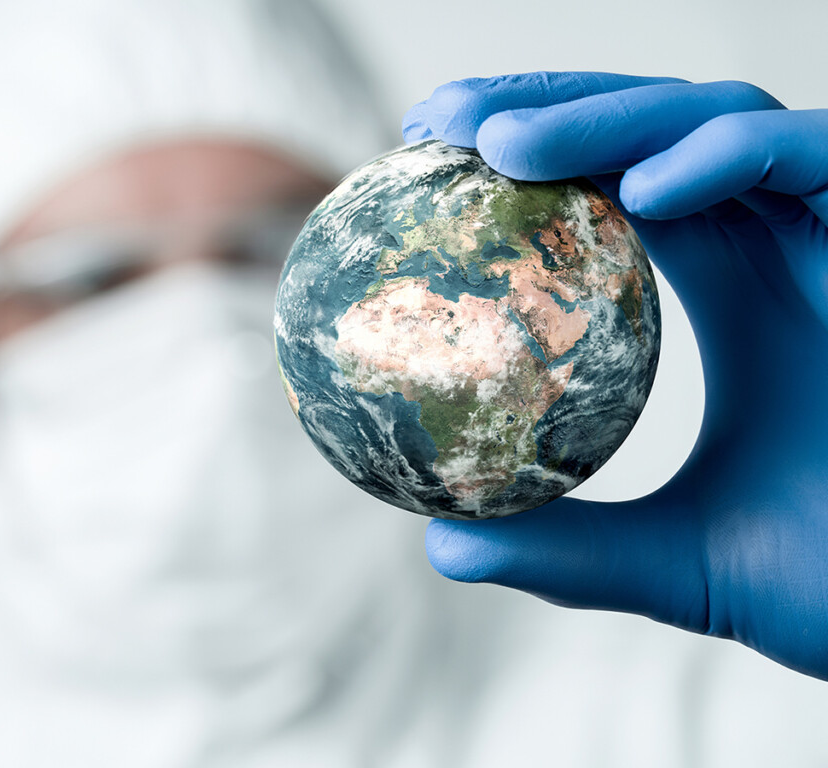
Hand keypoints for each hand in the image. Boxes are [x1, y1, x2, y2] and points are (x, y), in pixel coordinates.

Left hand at [404, 72, 827, 679]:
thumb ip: (570, 547)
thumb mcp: (680, 561)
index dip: (519, 167)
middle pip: (644, 131)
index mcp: (724, 288)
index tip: (422, 167)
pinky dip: (728, 156)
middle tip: (433, 120)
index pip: (606, 189)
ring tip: (499, 144)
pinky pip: (813, 157)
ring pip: (715, 121)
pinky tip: (641, 187)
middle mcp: (773, 242)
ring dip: (607, 118)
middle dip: (542, 110)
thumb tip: (441, 546)